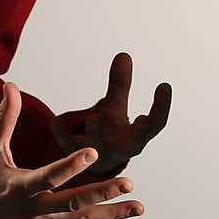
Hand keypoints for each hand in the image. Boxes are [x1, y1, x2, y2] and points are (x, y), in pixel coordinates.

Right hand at [0, 82, 143, 218]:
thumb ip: (5, 117)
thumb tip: (11, 85)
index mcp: (18, 187)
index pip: (48, 177)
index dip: (70, 166)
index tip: (93, 151)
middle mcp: (32, 210)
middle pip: (71, 203)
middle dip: (101, 193)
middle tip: (128, 181)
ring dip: (110, 214)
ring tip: (138, 207)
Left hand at [49, 52, 171, 175]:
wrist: (92, 165)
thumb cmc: (110, 133)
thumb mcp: (116, 108)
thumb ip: (120, 84)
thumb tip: (123, 54)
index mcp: (136, 137)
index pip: (156, 123)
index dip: (162, 106)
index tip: (164, 85)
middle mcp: (121, 148)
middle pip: (136, 141)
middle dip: (141, 130)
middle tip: (143, 117)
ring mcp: (99, 155)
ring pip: (100, 145)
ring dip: (98, 133)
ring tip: (94, 118)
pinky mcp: (76, 157)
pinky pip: (68, 144)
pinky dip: (61, 133)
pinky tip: (53, 122)